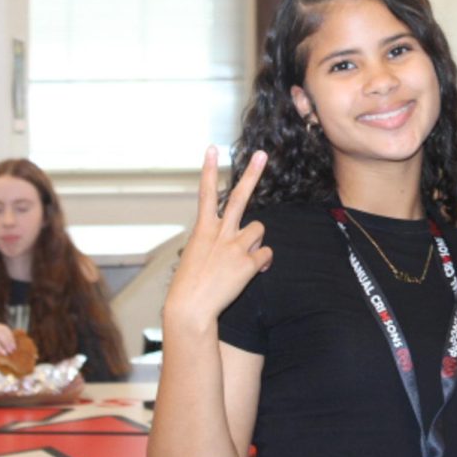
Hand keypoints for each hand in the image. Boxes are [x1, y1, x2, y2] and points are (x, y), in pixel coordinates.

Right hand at [162, 147, 273, 331]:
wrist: (190, 308)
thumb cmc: (190, 285)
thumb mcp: (196, 255)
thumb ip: (217, 241)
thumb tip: (243, 241)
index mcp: (203, 229)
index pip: (205, 192)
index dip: (209, 169)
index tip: (211, 148)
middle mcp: (219, 233)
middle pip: (239, 197)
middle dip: (252, 174)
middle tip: (262, 154)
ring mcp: (234, 246)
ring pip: (259, 229)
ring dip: (255, 241)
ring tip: (242, 257)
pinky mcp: (248, 263)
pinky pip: (266, 253)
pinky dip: (263, 262)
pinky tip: (253, 271)